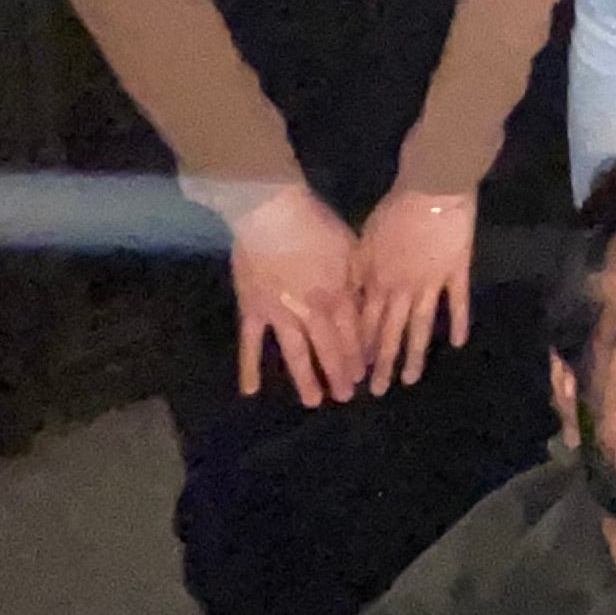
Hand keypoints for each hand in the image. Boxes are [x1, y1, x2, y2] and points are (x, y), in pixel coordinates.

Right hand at [228, 185, 367, 406]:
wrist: (272, 212)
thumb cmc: (317, 223)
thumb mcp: (352, 247)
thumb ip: (359, 278)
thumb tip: (366, 303)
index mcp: (337, 294)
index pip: (352, 332)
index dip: (359, 355)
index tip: (364, 374)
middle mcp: (311, 311)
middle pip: (329, 348)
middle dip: (339, 374)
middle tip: (346, 396)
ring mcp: (280, 314)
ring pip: (296, 353)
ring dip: (306, 379)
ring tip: (314, 402)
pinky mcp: (252, 309)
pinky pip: (250, 343)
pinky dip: (249, 367)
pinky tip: (250, 391)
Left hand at [351, 191, 474, 394]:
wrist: (432, 187)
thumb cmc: (394, 209)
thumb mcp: (364, 239)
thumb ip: (357, 270)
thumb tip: (347, 299)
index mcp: (379, 280)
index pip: (367, 323)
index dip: (361, 349)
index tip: (356, 373)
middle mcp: (403, 289)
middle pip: (391, 332)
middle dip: (383, 363)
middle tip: (378, 392)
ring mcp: (432, 283)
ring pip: (421, 326)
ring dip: (415, 354)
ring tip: (411, 380)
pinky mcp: (457, 272)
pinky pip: (458, 302)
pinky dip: (458, 322)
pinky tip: (457, 343)